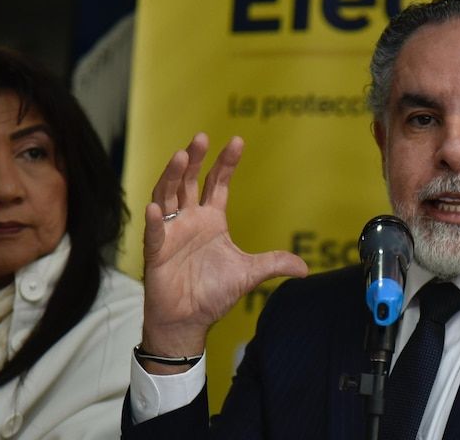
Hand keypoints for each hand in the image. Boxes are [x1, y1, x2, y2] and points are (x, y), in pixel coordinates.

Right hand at [140, 133, 307, 372]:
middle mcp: (189, 220)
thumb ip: (274, 264)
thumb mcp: (249, 274)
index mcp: (211, 220)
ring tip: (180, 156)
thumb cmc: (213, 294)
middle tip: (202, 138)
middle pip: (189, 181)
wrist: (189, 321)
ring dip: (172, 177)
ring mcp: (170, 233)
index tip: (236, 140)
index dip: (226, 163)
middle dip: (196, 159)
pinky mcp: (157, 253)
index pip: (217, 183)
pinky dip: (155, 221)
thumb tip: (305, 269)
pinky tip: (157, 208)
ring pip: (167, 197)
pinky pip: (154, 234)